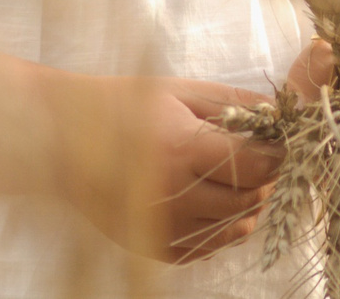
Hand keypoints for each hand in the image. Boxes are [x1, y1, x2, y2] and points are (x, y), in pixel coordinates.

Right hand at [46, 73, 281, 263]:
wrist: (59, 139)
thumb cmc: (120, 105)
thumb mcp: (178, 91)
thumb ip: (233, 103)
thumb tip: (280, 115)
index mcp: (182, 150)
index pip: (259, 166)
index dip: (275, 154)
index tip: (272, 143)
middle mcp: (175, 196)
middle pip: (250, 199)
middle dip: (261, 179)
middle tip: (250, 158)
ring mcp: (164, 228)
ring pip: (235, 229)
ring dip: (243, 205)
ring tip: (225, 178)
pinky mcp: (154, 249)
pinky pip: (208, 248)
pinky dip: (218, 228)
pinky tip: (204, 200)